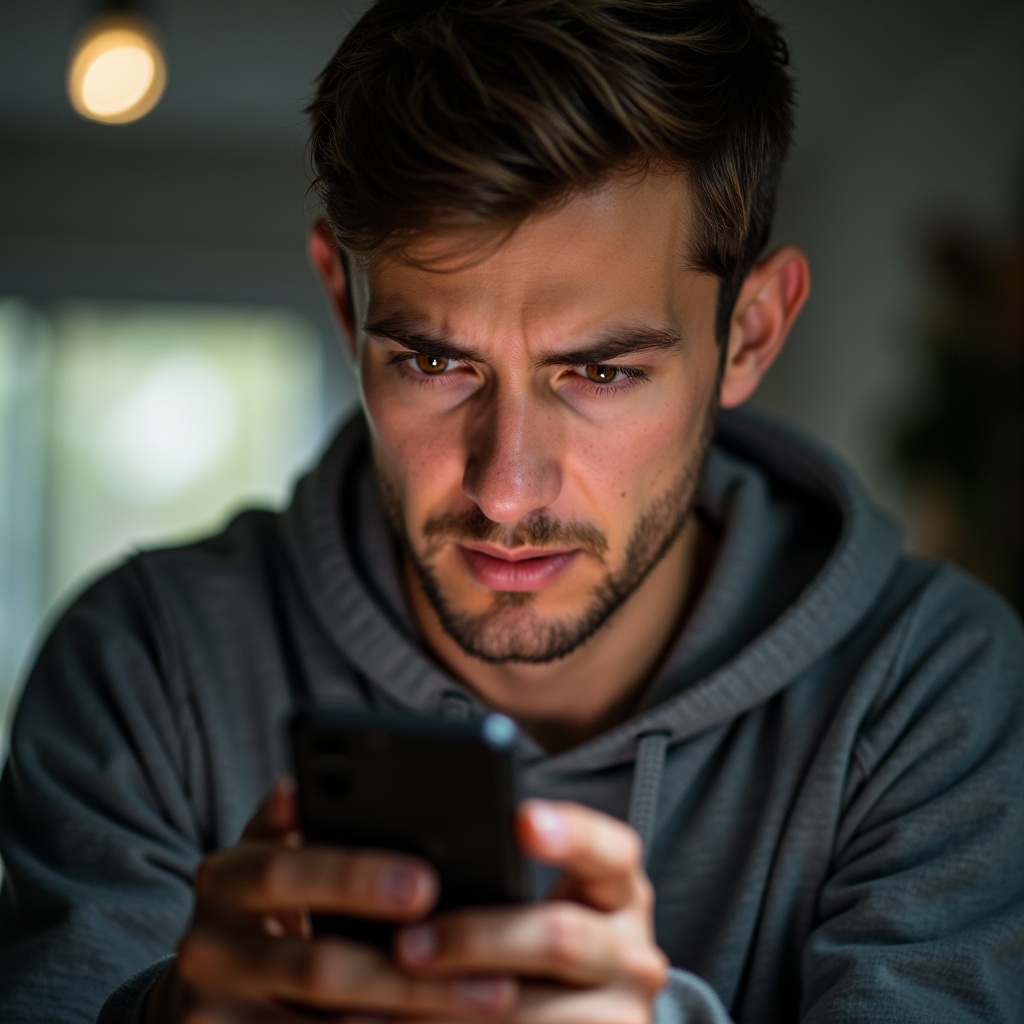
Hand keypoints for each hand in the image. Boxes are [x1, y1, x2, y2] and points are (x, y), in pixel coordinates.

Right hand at [145, 778, 517, 1022]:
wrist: (205, 979)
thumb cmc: (269, 897)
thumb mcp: (272, 848)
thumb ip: (296, 818)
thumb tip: (310, 783)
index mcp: (223, 878)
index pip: (284, 872)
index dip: (353, 878)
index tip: (426, 884)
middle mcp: (205, 947)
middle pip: (313, 966)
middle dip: (401, 972)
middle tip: (481, 971)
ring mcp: (211, 1012)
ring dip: (407, 1018)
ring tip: (482, 1007)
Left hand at [392, 800, 668, 1023]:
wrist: (581, 1023)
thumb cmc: (540, 948)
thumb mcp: (545, 908)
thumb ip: (510, 883)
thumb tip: (420, 874)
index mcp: (621, 893)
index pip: (612, 851)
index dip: (571, 834)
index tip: (522, 821)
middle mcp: (635, 954)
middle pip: (560, 936)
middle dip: (476, 940)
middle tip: (407, 946)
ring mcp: (622, 1016)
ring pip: (530, 1009)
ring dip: (453, 1007)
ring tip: (391, 1001)